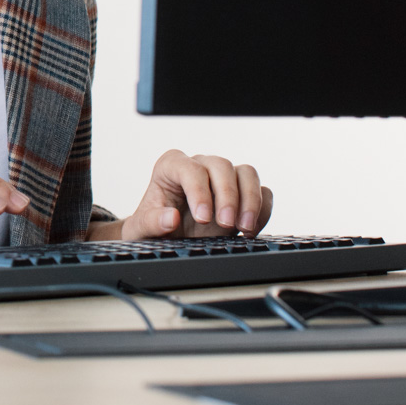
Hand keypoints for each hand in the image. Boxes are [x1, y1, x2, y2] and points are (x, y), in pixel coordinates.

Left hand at [101, 149, 272, 240]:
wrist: (167, 239)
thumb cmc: (152, 226)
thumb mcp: (142, 228)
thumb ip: (152, 221)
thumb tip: (170, 218)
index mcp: (171, 167)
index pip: (190, 168)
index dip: (199, 191)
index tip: (202, 218)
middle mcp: (200, 166)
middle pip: (222, 166)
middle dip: (227, 196)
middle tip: (225, 224)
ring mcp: (223, 179)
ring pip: (247, 173)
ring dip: (250, 200)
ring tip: (244, 228)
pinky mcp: (242, 194)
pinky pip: (262, 191)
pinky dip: (263, 210)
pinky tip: (250, 230)